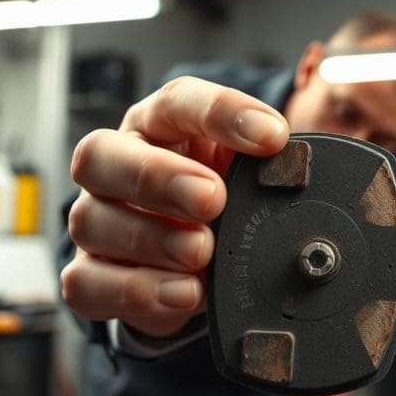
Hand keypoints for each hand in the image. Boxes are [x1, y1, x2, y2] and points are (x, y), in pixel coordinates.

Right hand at [61, 77, 288, 336]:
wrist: (193, 270)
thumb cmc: (222, 207)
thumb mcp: (248, 181)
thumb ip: (270, 171)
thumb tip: (306, 172)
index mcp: (160, 127)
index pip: (179, 103)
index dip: (223, 114)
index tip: (273, 137)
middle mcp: (115, 165)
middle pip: (101, 153)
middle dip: (157, 176)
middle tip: (212, 198)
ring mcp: (94, 221)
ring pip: (92, 220)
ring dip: (151, 238)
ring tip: (203, 252)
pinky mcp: (88, 276)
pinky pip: (89, 283)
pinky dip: (136, 291)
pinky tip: (183, 293)